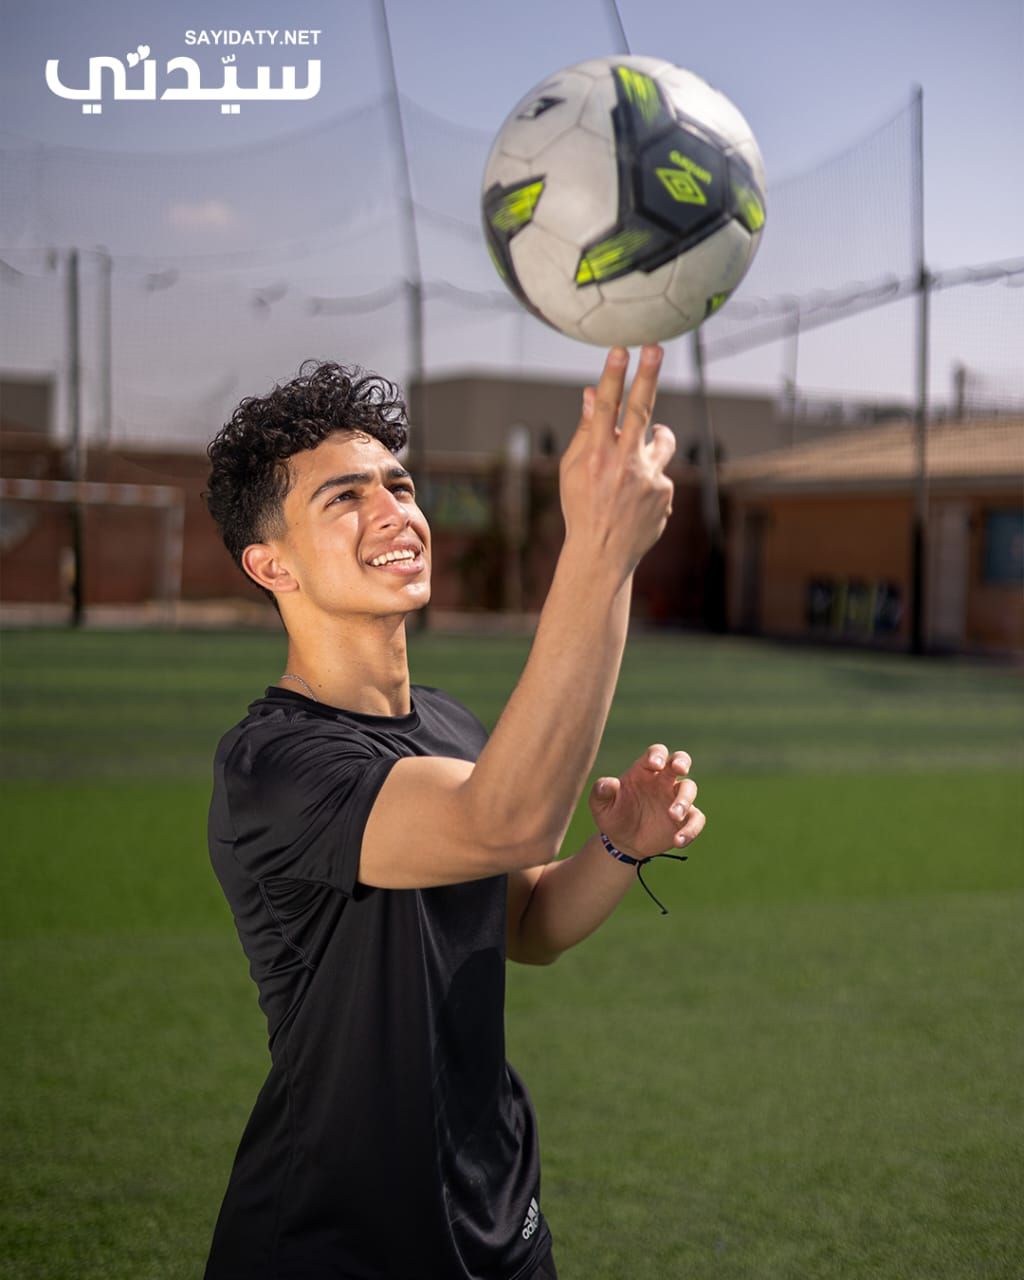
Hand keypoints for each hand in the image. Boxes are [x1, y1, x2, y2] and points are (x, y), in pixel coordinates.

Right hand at [559, 346, 675, 576]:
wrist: (602, 555)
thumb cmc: (582, 507)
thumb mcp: (572, 470)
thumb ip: (587, 431)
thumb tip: (595, 392)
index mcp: (596, 457)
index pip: (607, 408)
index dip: (614, 376)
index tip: (622, 349)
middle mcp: (623, 465)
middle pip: (641, 411)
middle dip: (648, 376)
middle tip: (655, 348)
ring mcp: (648, 480)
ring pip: (662, 441)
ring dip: (659, 436)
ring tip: (650, 444)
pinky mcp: (666, 494)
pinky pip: (662, 474)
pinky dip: (651, 480)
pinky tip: (637, 501)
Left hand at [588, 744, 704, 858]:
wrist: (622, 842)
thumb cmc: (612, 815)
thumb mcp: (600, 804)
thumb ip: (601, 791)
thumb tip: (609, 783)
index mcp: (643, 771)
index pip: (655, 753)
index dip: (657, 755)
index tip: (654, 764)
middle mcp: (663, 781)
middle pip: (680, 760)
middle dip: (682, 761)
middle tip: (680, 769)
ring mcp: (675, 799)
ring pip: (690, 789)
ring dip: (684, 800)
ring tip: (673, 815)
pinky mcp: (684, 820)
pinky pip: (696, 819)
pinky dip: (691, 829)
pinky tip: (678, 841)